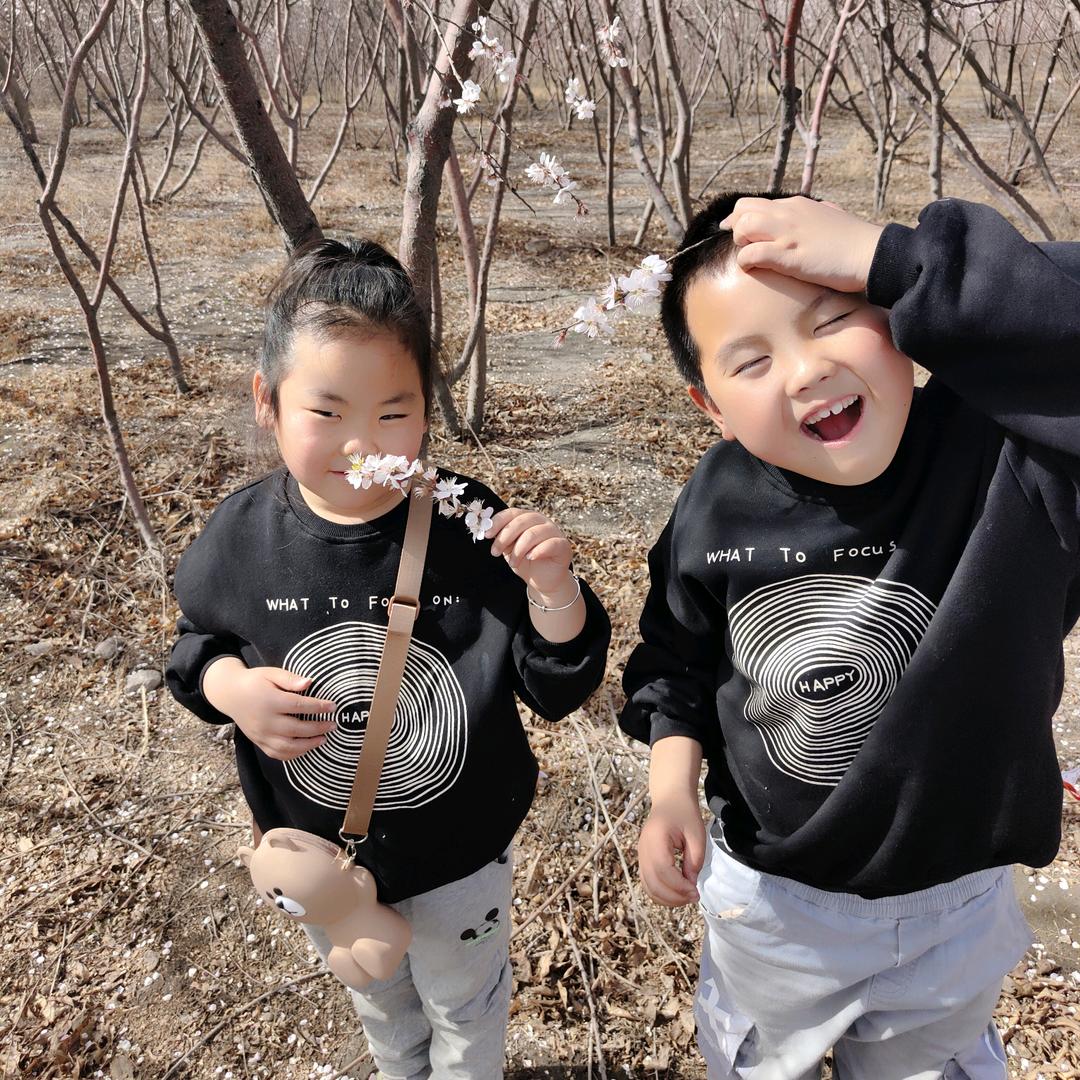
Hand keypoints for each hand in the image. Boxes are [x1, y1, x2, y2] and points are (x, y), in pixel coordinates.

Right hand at [202, 658, 336, 760]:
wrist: (231, 694)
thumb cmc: (255, 681)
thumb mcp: (271, 673)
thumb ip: (290, 678)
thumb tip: (309, 683)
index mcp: (270, 701)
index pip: (299, 706)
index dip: (318, 707)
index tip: (333, 706)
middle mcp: (265, 721)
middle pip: (296, 729)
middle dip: (318, 728)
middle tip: (333, 725)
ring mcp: (261, 734)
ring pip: (287, 746)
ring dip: (308, 745)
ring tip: (323, 739)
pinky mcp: (258, 742)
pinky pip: (277, 754)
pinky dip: (293, 754)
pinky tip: (306, 748)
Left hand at [487, 507, 573, 598]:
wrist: (543, 580)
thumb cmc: (526, 562)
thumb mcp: (510, 550)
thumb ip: (502, 539)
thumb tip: (488, 531)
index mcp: (527, 518)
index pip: (512, 513)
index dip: (498, 522)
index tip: (486, 535)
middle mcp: (541, 521)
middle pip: (521, 521)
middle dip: (505, 537)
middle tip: (495, 552)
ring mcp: (554, 532)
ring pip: (533, 533)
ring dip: (518, 550)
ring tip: (513, 563)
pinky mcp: (563, 545)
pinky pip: (551, 544)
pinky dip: (538, 551)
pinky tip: (531, 558)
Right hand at [638, 793, 705, 906]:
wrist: (670, 799)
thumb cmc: (685, 814)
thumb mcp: (696, 834)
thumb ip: (694, 860)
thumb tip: (690, 886)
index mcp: (655, 838)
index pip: (663, 870)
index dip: (679, 887)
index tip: (696, 892)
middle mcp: (643, 849)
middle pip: (653, 883)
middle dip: (674, 897)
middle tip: (694, 897)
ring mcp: (641, 855)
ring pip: (648, 887)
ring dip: (667, 899)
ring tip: (686, 897)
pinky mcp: (643, 861)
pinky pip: (648, 883)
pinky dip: (661, 894)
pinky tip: (677, 893)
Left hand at [720, 195, 882, 293]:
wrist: (871, 253)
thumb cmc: (854, 241)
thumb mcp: (832, 216)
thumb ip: (818, 213)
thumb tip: (820, 209)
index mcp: (796, 205)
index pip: (754, 203)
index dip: (741, 219)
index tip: (739, 235)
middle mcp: (787, 214)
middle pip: (742, 209)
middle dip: (736, 228)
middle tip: (743, 246)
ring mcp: (787, 233)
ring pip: (743, 227)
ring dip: (740, 243)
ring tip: (751, 257)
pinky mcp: (788, 255)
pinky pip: (751, 254)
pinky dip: (747, 263)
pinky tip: (755, 271)